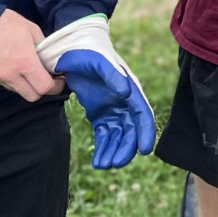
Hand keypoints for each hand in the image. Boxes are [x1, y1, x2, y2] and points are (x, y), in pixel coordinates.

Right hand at [0, 8, 63, 100]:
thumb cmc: (4, 23)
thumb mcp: (31, 29)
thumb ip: (42, 46)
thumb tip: (48, 58)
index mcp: (25, 63)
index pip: (44, 88)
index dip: (56, 86)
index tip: (59, 79)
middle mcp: (11, 76)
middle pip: (32, 96)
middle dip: (42, 89)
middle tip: (46, 77)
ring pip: (18, 91)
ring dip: (26, 85)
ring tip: (29, 70)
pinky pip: (5, 85)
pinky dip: (13, 81)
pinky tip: (14, 67)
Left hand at [36, 15, 156, 168]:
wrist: (72, 52)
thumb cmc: (87, 54)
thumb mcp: (97, 62)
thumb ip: (112, 75)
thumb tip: (125, 94)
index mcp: (130, 89)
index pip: (142, 114)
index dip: (145, 132)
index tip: (144, 150)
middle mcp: (125, 102)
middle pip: (131, 130)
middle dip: (125, 148)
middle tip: (114, 163)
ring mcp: (113, 109)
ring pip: (118, 136)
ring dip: (113, 151)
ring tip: (102, 164)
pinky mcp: (100, 115)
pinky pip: (105, 135)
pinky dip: (103, 148)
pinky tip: (97, 161)